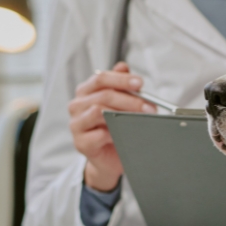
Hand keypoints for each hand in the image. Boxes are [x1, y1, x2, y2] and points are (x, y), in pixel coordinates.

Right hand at [68, 62, 155, 190]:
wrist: (109, 159)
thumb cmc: (114, 128)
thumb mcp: (119, 104)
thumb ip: (120, 85)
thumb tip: (123, 66)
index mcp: (86, 92)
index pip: (101, 78)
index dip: (121, 79)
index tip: (140, 83)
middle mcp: (77, 105)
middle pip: (103, 95)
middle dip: (130, 100)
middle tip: (148, 107)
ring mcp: (76, 124)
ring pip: (99, 112)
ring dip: (123, 115)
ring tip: (140, 120)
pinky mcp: (80, 143)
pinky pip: (99, 134)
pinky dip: (114, 133)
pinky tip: (125, 135)